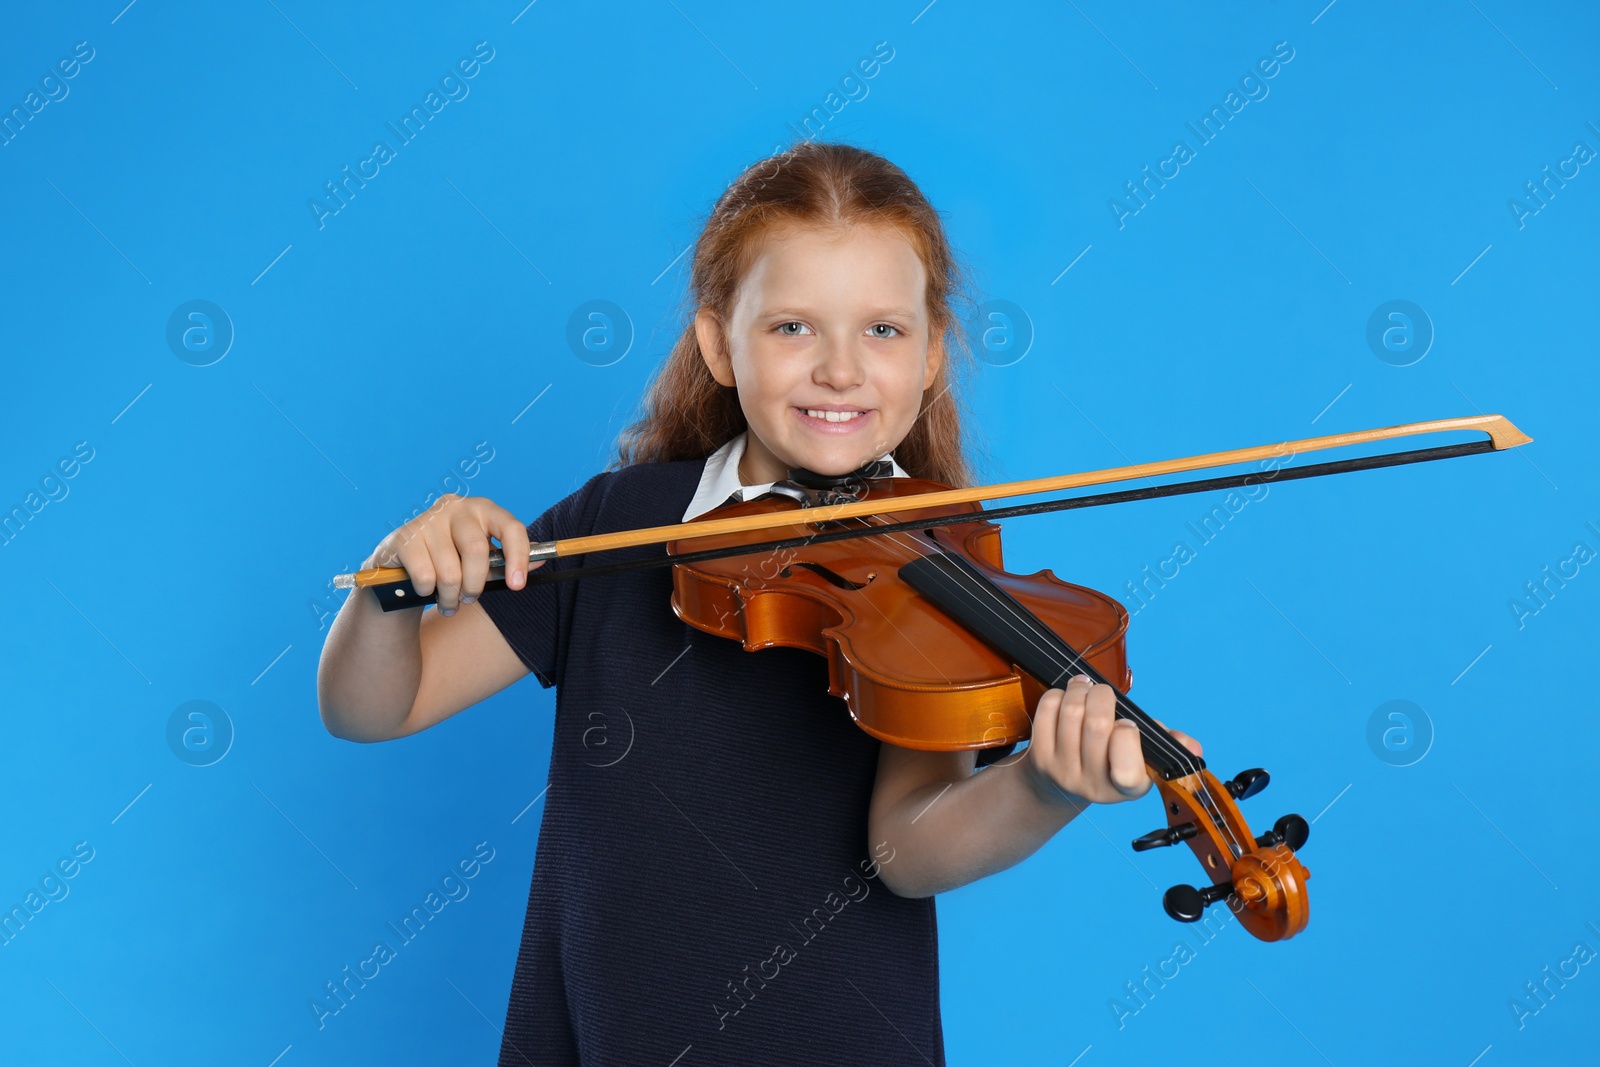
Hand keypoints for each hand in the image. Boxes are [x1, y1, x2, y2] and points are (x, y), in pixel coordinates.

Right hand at [364, 494, 543, 614]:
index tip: (517, 585)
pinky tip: (426, 591)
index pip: (510, 527)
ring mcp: (428, 519)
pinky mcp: (404, 537)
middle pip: (477, 551)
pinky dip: (428, 593)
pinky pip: (426, 578)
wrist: (402, 563)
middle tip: (470, 599)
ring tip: (449, 602)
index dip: (519, 557)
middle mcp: (456, 506)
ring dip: (451, 597)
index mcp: (483, 509)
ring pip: (450, 572)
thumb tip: (541, 561)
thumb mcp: (483, 558)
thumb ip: (509, 560)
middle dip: (476, 585)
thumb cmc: (452, 559)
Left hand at [1023, 674, 1202, 807]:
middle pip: (1096, 725)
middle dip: (1102, 696)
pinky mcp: (1039, 758)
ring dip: (1080, 690)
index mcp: (1127, 788)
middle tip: (1103, 692)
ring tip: (1085, 687)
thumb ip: (1167, 745)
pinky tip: (1066, 697)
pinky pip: (1048, 711)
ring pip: (1071, 713)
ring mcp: (1063, 772)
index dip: (1127, 734)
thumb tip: (1193, 747)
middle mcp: (1093, 786)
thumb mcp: (1143, 758)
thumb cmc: (1111, 760)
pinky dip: (1058, 695)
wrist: (1060, 785)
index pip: (1126, 767)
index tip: (1127, 724)